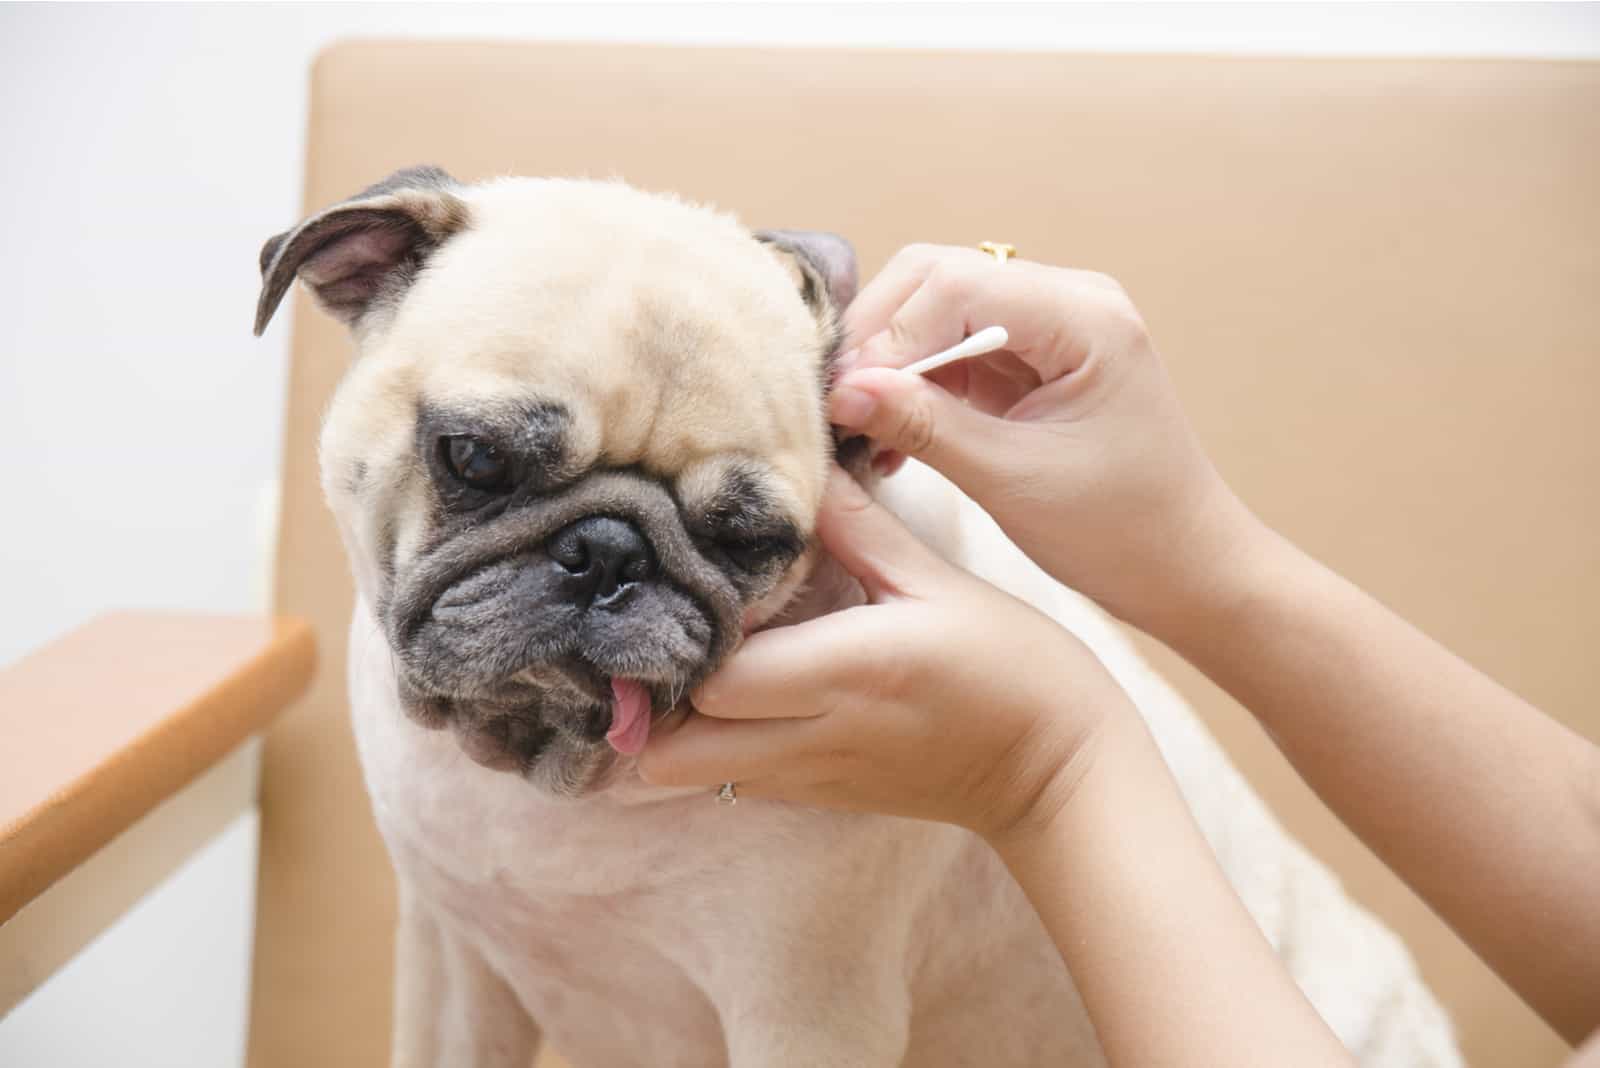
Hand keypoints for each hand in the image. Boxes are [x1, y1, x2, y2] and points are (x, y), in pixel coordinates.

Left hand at [638, 468, 1128, 842]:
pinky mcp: (823, 797)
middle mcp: (815, 735)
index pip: (712, 677)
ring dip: (677, 728)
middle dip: (650, 700)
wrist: (1061, 773)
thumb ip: (858, 528)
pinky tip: (740, 697)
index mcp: (843, 671)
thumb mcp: (940, 582)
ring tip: (691, 663)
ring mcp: (814, 777)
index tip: (680, 589)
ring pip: (694, 776)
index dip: (681, 638)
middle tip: (661, 634)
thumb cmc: (1015, 667)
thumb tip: (803, 467)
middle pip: (674, 750)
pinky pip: (736, 782)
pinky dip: (717, 747)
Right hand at [829, 244, 1260, 632]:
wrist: (1184, 568)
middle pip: (937, 279)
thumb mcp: (1013, 481)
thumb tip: (841, 389)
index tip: (842, 400)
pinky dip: (911, 387)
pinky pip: (950, 349)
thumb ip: (926, 426)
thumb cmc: (1120, 531)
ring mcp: (1048, 328)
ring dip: (889, 365)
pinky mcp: (1029, 362)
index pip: (955, 285)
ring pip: (935, 310)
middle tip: (836, 407)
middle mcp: (1069, 302)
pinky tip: (889, 440)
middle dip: (879, 339)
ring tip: (856, 429)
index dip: (888, 336)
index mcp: (1085, 318)